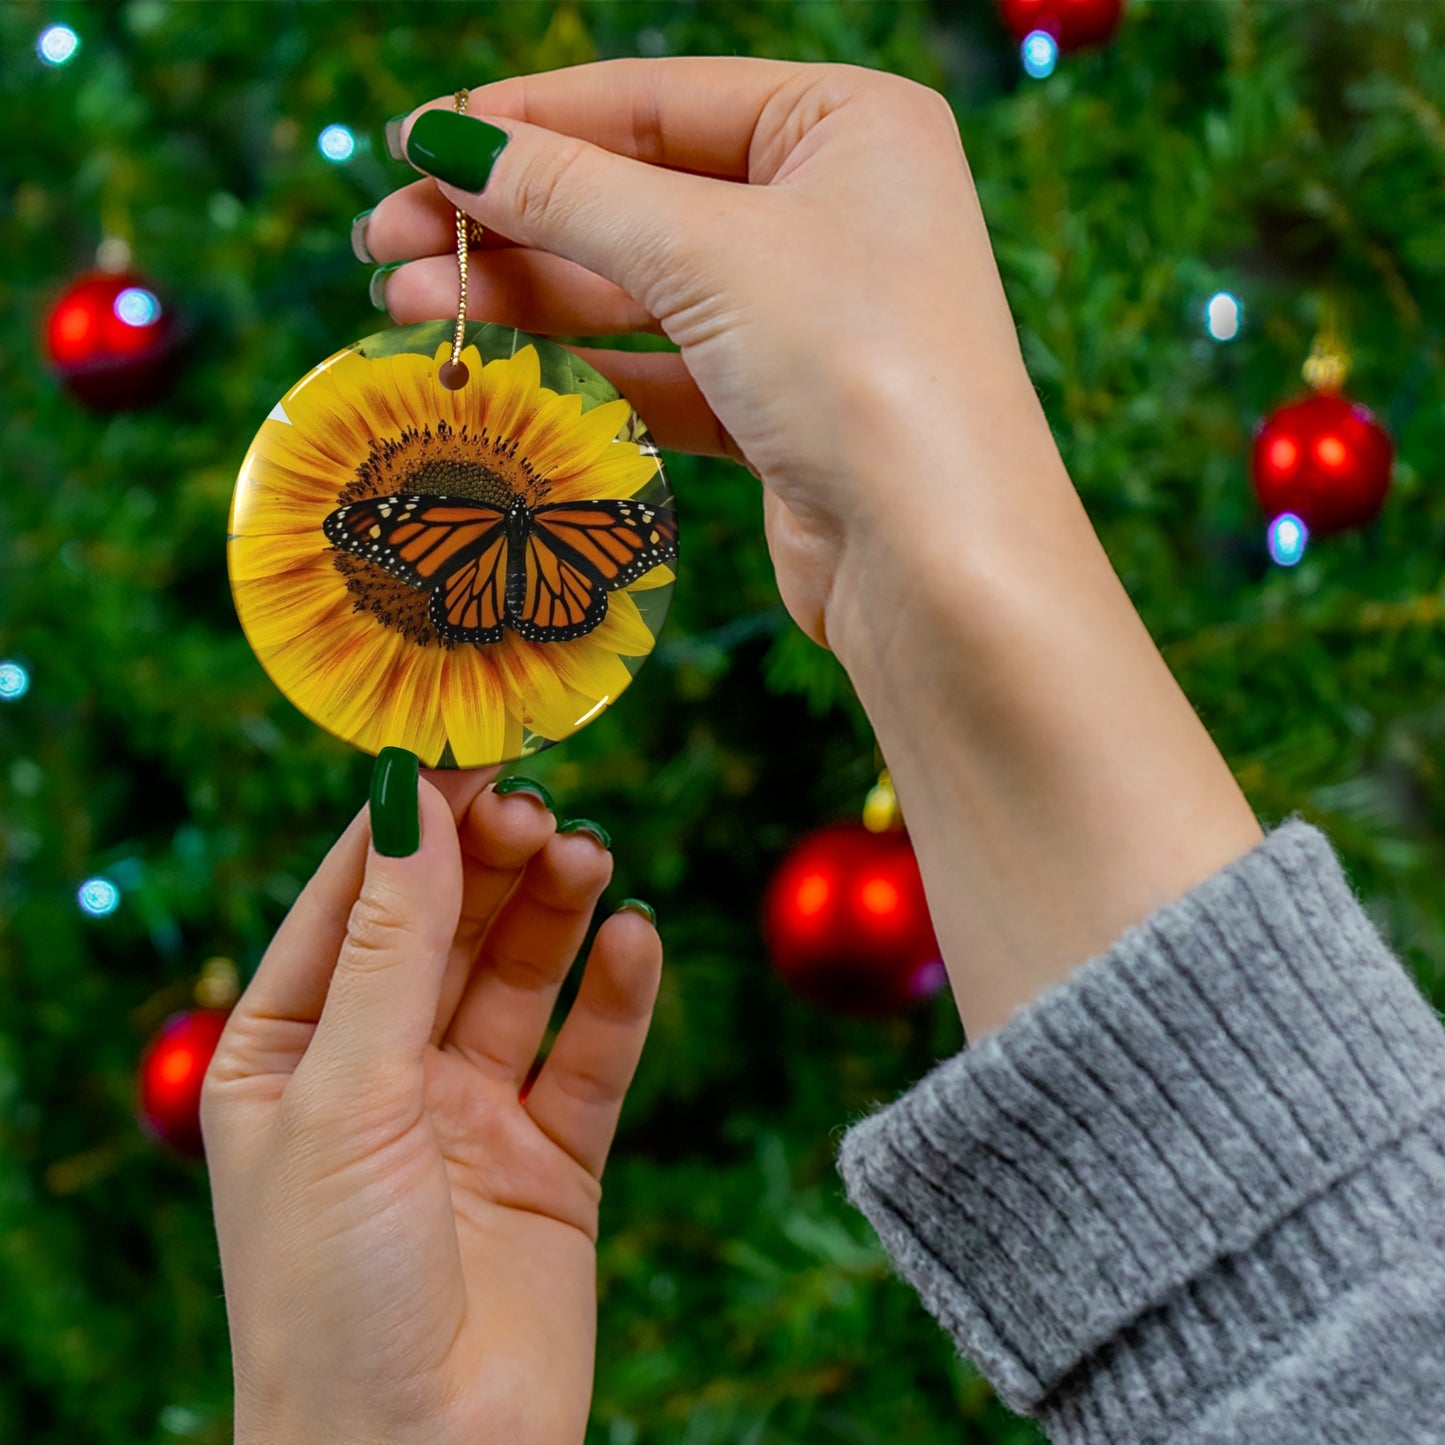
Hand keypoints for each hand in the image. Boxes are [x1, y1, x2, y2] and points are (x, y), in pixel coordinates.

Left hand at [202, 763, 661, 1444]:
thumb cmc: (331, 1292)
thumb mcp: (345, 1095)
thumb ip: (391, 946)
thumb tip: (411, 799)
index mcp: (289, 1052)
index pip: (352, 902)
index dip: (409, 823)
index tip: (468, 747)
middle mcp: (379, 1073)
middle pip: (446, 928)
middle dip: (490, 862)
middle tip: (541, 806)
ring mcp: (469, 1114)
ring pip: (521, 978)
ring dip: (555, 911)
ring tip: (589, 857)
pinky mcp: (552, 1159)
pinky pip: (590, 1055)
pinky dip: (617, 994)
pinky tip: (635, 939)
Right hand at [361, 57, 1055, 659]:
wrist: (938, 562)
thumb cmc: (857, 367)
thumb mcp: (706, 251)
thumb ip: (570, 193)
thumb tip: (447, 141)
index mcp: (847, 124)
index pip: (655, 100)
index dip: (526, 121)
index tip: (414, 142)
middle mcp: (834, 210)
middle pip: (637, 195)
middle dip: (508, 219)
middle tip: (384, 242)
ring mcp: (809, 315)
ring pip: (640, 289)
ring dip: (526, 296)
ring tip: (405, 306)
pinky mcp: (783, 409)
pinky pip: (663, 370)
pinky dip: (582, 369)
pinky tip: (493, 366)